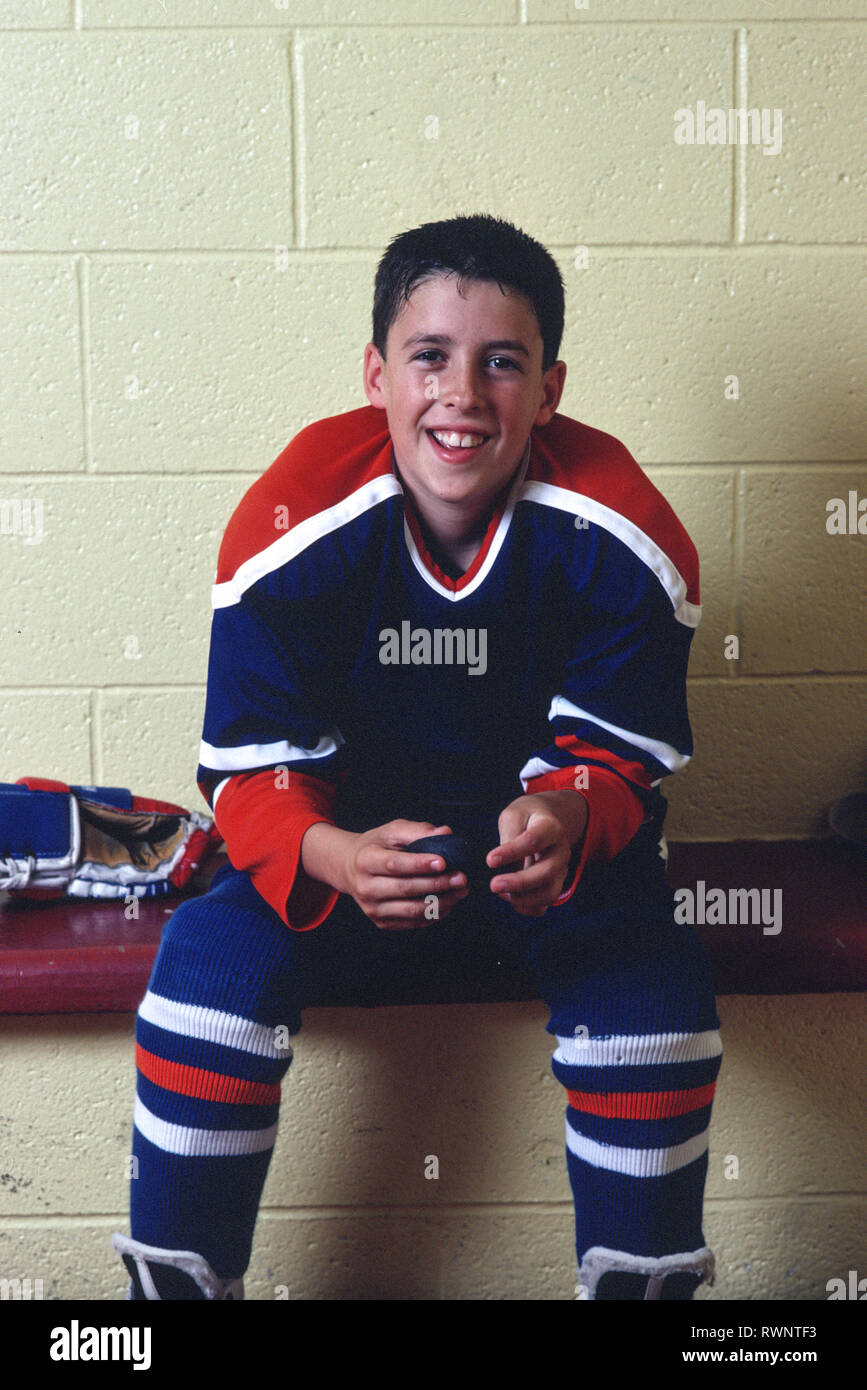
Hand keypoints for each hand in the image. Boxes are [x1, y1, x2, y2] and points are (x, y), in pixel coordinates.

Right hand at [342, 820, 469, 930]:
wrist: (351, 868)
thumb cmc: (377, 846)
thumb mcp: (392, 831)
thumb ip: (418, 831)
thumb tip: (445, 833)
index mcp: (365, 860)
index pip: (394, 864)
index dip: (420, 864)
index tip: (444, 861)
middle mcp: (365, 887)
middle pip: (406, 889)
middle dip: (438, 884)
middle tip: (462, 877)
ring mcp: (372, 909)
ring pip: (412, 910)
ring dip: (441, 902)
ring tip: (461, 890)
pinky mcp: (381, 923)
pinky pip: (413, 922)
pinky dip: (434, 913)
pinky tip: (449, 901)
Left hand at [486, 792, 587, 916]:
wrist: (545, 820)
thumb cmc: (526, 817)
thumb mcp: (514, 815)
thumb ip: (509, 836)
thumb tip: (500, 862)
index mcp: (551, 828)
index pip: (533, 841)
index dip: (511, 852)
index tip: (490, 860)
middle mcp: (561, 851)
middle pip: (546, 872)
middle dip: (519, 882)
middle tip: (493, 885)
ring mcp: (560, 870)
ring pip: (549, 893)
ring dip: (523, 898)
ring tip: (500, 893)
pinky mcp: (555, 884)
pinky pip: (545, 904)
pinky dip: (528, 908)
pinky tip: (511, 900)